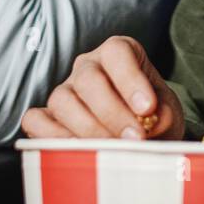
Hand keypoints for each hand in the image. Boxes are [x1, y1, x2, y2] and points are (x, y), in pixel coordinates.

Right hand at [22, 36, 185, 140]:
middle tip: (134, 138)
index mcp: (118, 52)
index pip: (117, 52)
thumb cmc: (155, 118)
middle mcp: (88, 66)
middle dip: (112, 113)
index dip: (131, 79)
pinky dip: (51, 137)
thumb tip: (148, 126)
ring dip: (88, 129)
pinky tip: (78, 151)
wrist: (144, 136)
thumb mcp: (167, 113)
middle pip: (89, 80)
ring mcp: (65, 89)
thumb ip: (162, 116)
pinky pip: (36, 121)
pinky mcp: (47, 115)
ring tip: (112, 149)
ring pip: (62, 100)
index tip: (148, 109)